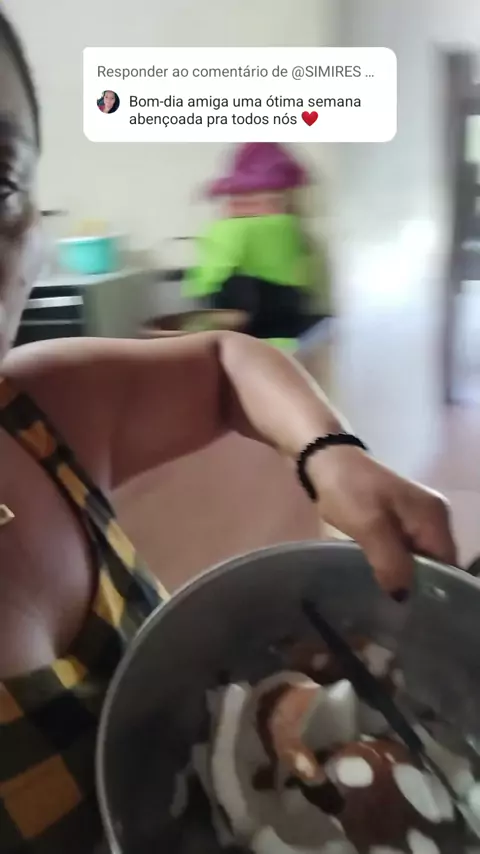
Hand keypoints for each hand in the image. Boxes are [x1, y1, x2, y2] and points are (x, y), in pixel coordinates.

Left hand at [307, 447, 457, 594]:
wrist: (325, 458)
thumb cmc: (348, 490)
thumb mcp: (369, 527)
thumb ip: (391, 563)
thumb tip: (404, 597)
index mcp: (434, 517)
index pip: (448, 565)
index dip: (433, 589)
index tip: (412, 610)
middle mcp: (434, 517)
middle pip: (436, 563)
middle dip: (418, 584)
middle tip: (395, 608)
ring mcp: (417, 516)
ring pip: (419, 557)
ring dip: (404, 575)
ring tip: (386, 597)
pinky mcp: (399, 517)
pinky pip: (406, 548)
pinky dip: (395, 562)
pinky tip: (380, 576)